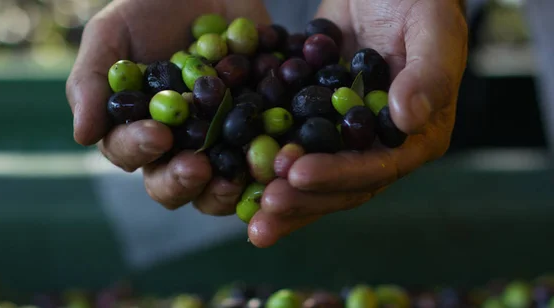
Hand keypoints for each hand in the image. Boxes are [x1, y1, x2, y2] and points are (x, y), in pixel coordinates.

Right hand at [66, 0, 270, 213]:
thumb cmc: (151, 7)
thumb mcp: (113, 33)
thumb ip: (92, 80)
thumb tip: (82, 136)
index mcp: (135, 126)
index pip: (128, 152)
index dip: (139, 149)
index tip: (158, 134)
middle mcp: (176, 143)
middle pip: (172, 183)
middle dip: (182, 181)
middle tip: (198, 167)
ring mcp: (218, 140)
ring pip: (217, 185)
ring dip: (224, 191)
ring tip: (235, 178)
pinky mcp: (256, 130)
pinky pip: (262, 159)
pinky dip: (268, 166)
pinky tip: (276, 159)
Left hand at [247, 0, 468, 246]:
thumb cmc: (420, 0)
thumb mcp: (433, 29)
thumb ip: (429, 73)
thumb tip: (409, 118)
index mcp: (416, 136)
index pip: (377, 168)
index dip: (337, 176)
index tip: (297, 173)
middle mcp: (381, 146)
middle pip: (340, 186)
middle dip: (301, 200)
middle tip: (263, 210)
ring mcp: (345, 137)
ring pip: (311, 174)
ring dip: (280, 194)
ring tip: (246, 215)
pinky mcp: (316, 121)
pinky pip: (289, 145)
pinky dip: (265, 161)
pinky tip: (236, 176)